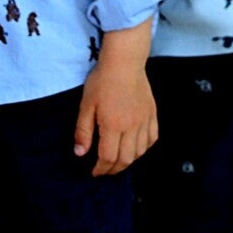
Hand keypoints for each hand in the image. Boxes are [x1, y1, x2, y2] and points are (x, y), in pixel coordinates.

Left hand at [74, 54, 157, 176]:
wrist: (124, 61)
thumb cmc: (102, 81)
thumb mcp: (86, 104)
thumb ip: (83, 131)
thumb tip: (80, 153)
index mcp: (113, 125)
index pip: (108, 157)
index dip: (101, 169)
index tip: (94, 171)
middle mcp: (131, 126)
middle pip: (126, 159)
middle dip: (114, 169)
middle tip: (105, 169)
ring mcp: (144, 121)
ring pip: (140, 152)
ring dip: (129, 161)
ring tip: (119, 160)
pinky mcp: (152, 114)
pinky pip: (152, 138)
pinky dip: (144, 148)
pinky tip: (136, 147)